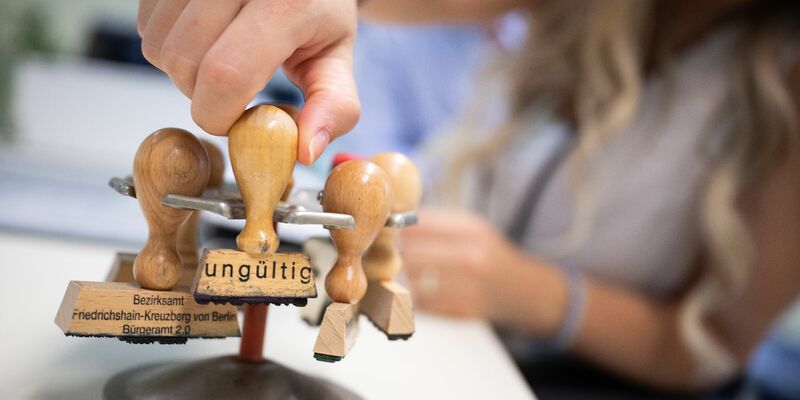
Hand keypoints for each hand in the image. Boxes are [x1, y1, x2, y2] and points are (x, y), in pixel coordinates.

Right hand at [137, 0, 359, 163]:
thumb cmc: (315, 9)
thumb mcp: (335, 56)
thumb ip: (332, 107)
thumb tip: (305, 151)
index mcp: (285, 3)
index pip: (227, 74)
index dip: (220, 114)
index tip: (237, 120)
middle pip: (184, 63)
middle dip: (202, 96)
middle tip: (235, 88)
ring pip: (158, 47)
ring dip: (183, 70)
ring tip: (221, 56)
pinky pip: (146, 25)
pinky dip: (169, 43)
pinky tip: (204, 36)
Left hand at [400, 207, 526, 319]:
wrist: (524, 290)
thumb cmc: (490, 254)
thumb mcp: (472, 227)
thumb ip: (435, 221)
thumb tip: (394, 219)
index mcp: (471, 231)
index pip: (417, 225)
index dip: (399, 228)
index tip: (392, 230)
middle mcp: (470, 259)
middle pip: (410, 254)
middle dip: (399, 253)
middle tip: (395, 253)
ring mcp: (468, 288)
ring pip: (413, 281)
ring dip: (406, 277)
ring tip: (409, 272)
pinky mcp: (463, 312)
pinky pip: (423, 303)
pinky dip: (418, 297)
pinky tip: (425, 290)